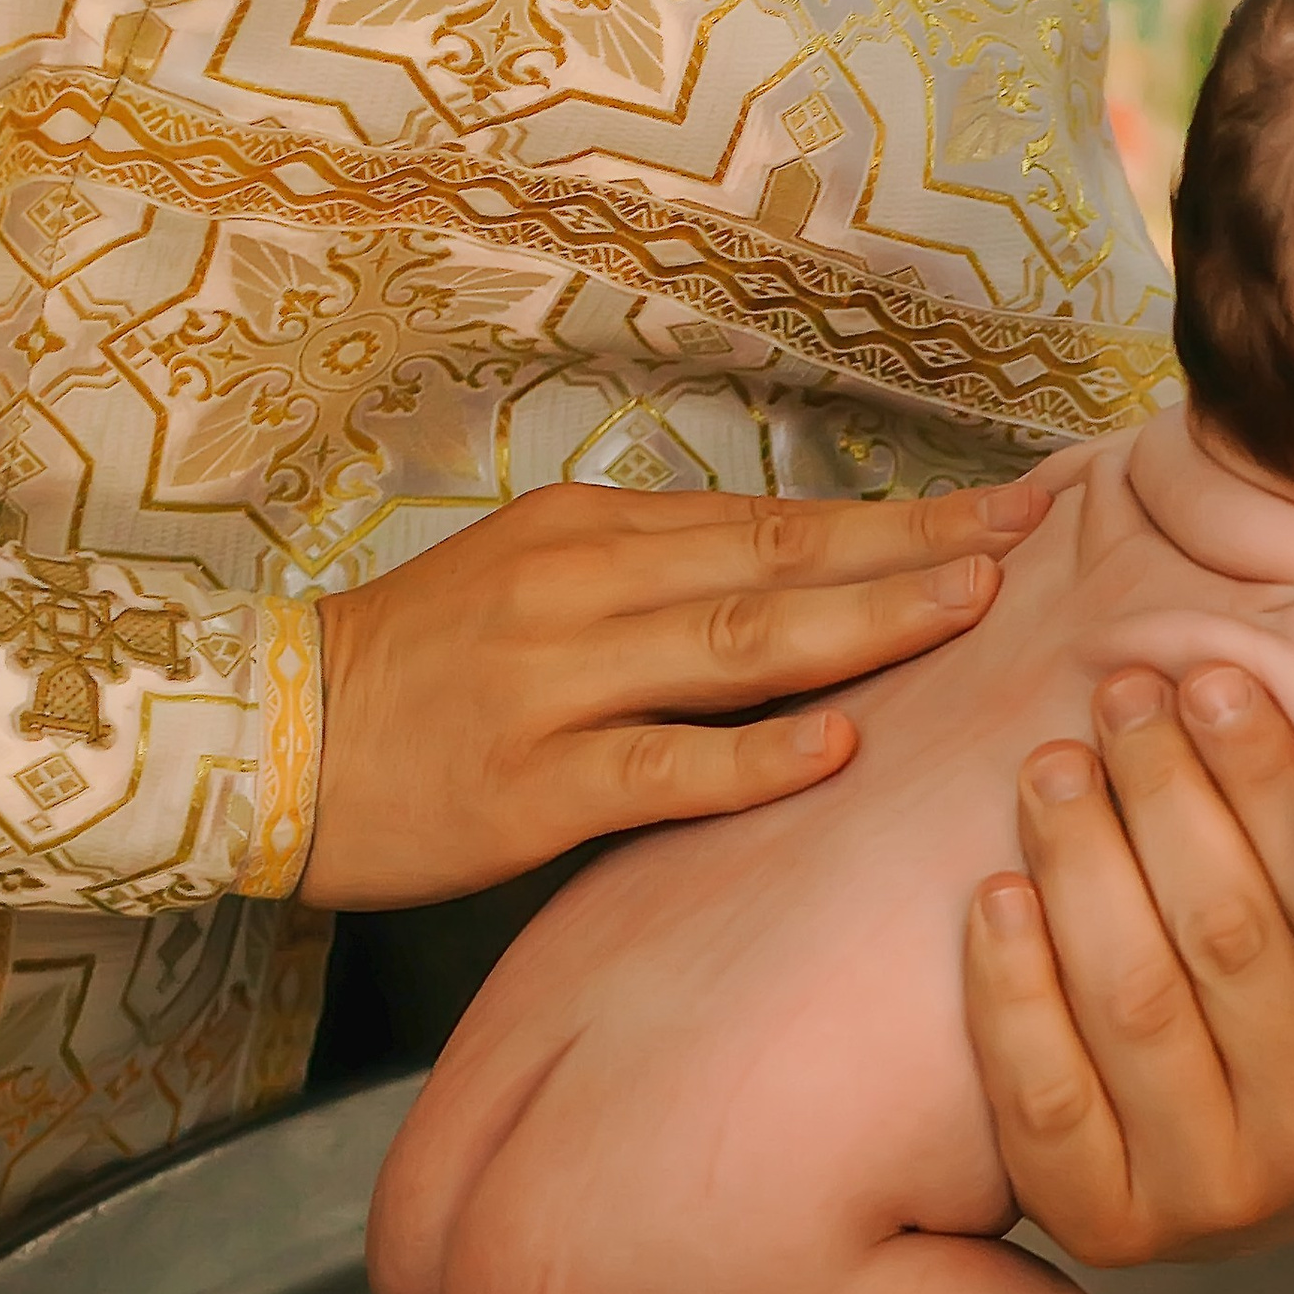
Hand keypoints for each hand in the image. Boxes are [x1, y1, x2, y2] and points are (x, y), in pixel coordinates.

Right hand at [303, 471, 1054, 909]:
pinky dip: (754, 757)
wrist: (262, 741)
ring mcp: (558, 685)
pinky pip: (661, 768)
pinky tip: (838, 747)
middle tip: (1032, 537)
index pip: (774, 517)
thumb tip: (793, 584)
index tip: (1007, 507)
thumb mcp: (532, 587)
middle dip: (914, 549)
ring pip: (737, 647)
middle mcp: (583, 587)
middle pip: (778, 559)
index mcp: (591, 533)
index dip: (898, 517)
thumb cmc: (414, 675)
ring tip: (970, 611)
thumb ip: (653, 582)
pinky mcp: (533, 786)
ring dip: (862, 626)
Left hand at [965, 663, 1293, 1263]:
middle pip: (1222, 934)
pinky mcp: (1115, 1227)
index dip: (1266, 772)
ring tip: (1052, 768)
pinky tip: (995, 894)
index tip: (1213, 677)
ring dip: (1079, 863)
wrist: (1244, 1175)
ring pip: (1133, 1000)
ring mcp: (1220, 1194)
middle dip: (1162, 793)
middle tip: (1118, 698)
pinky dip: (1012, 990)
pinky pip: (1048, 1099)